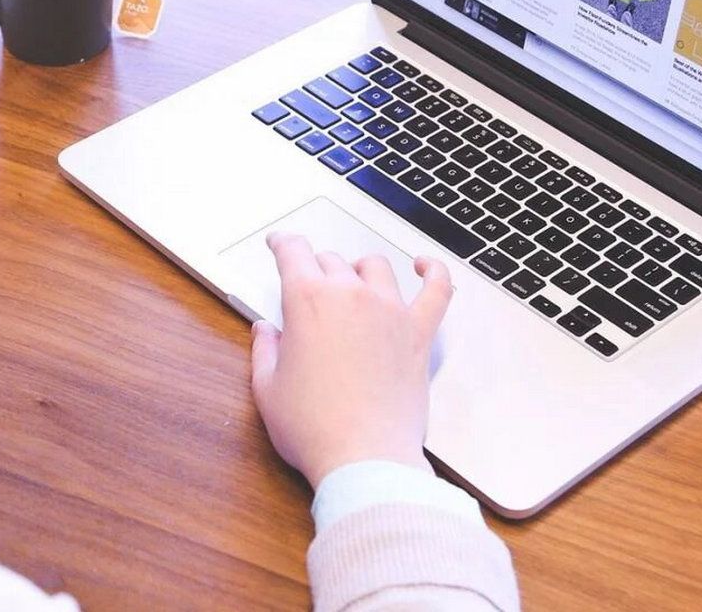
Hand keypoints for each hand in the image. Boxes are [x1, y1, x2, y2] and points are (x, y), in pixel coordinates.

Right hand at [249, 233, 454, 488]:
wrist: (365, 457)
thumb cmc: (314, 428)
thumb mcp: (268, 389)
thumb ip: (265, 351)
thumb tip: (266, 331)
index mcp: (308, 301)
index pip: (293, 253)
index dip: (283, 244)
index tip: (280, 244)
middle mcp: (351, 295)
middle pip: (331, 261)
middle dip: (316, 268)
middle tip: (309, 286)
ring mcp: (390, 311)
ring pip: (375, 267)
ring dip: (359, 269)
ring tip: (353, 281)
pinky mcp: (419, 334)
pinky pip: (436, 290)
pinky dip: (433, 272)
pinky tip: (424, 266)